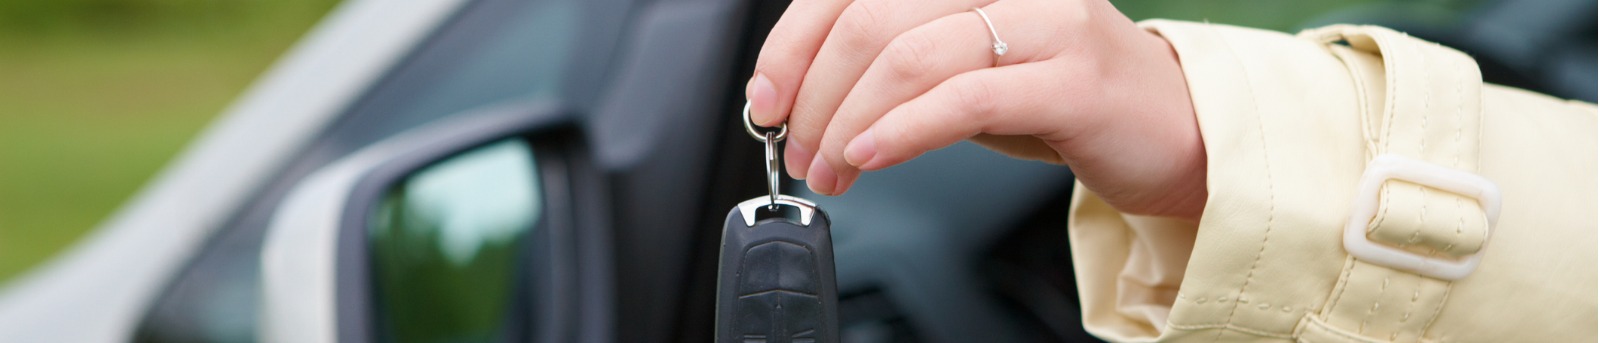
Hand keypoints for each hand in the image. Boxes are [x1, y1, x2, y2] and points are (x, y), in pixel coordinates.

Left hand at [746, 0, 1205, 218]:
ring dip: (848, 121)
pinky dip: (902, 130)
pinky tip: (871, 156)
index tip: (767, 97)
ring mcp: (1046, 19)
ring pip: (909, 55)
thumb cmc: (1062, 96)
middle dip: (815, 93)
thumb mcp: (963, 66)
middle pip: (870, 17)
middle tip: (800, 147)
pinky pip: (964, 97)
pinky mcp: (1073, 77)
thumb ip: (893, 63)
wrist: (1173, 131)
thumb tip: (801, 96)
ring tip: (832, 166)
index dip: (793, 42)